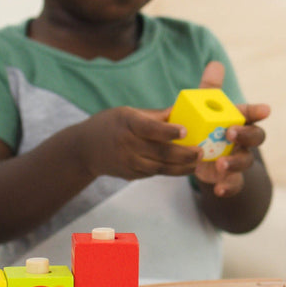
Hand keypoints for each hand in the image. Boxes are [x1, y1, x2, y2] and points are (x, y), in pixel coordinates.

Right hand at [72, 106, 200, 180]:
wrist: (84, 149)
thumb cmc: (110, 124)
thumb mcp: (128, 112)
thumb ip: (155, 116)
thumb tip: (182, 111)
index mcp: (127, 123)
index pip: (149, 129)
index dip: (168, 131)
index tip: (185, 131)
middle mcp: (127, 144)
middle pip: (159, 152)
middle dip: (183, 154)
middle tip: (201, 151)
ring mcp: (128, 162)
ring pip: (160, 167)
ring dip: (181, 167)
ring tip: (197, 162)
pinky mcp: (131, 174)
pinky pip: (154, 173)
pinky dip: (171, 171)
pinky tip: (185, 167)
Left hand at [193, 61, 269, 196]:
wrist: (204, 159)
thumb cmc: (208, 127)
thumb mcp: (205, 109)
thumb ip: (209, 89)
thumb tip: (215, 64)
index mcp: (239, 121)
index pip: (253, 113)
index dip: (258, 111)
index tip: (265, 109)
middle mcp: (244, 140)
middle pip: (255, 137)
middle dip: (246, 134)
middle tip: (231, 132)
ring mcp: (239, 160)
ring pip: (245, 162)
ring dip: (234, 163)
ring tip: (220, 164)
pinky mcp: (230, 179)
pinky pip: (234, 185)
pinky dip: (227, 188)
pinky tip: (218, 190)